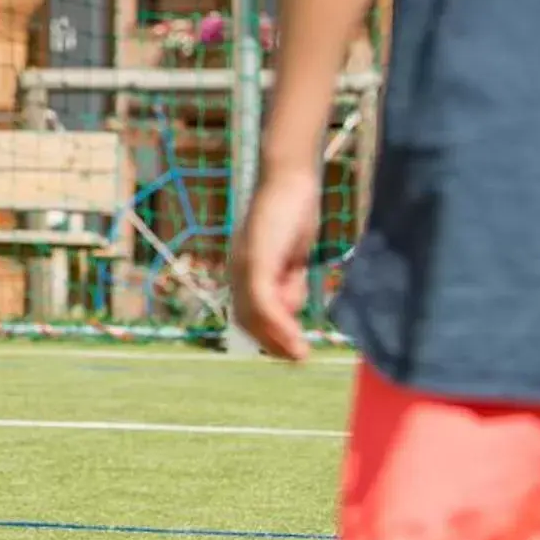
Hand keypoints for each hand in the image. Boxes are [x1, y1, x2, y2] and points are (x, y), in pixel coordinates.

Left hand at [229, 168, 316, 360]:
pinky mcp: (257, 257)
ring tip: (300, 353)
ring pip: (253, 312)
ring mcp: (245, 263)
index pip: (247, 314)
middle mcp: (238, 269)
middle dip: (271, 343)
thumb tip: (288, 313)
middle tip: (298, 358)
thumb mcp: (290, 259)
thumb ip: (286, 283)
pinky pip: (262, 297)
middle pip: (246, 318)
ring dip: (276, 338)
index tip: (290, 352)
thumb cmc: (292, 217)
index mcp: (245, 271)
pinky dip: (276, 321)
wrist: (291, 181)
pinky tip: (294, 334)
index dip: (266, 336)